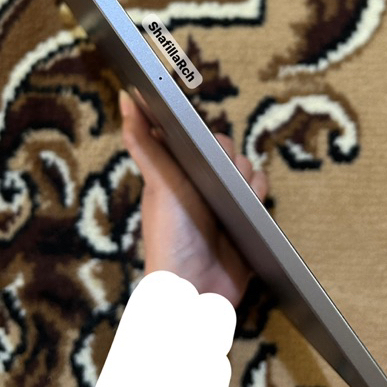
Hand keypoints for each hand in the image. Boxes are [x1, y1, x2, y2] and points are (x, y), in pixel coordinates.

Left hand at [119, 90, 267, 307]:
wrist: (198, 291)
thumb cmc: (169, 237)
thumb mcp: (157, 182)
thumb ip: (142, 140)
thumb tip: (125, 96)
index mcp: (175, 171)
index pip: (193, 134)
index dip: (200, 132)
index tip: (203, 142)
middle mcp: (199, 182)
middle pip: (224, 148)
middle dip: (226, 157)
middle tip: (216, 178)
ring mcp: (223, 199)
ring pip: (245, 165)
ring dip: (244, 175)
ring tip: (232, 197)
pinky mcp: (246, 215)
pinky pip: (260, 188)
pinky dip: (258, 192)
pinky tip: (248, 205)